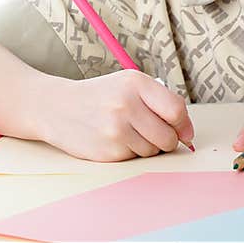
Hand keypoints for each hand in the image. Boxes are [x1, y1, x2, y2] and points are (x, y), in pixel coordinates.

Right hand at [39, 70, 194, 161]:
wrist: (56, 107)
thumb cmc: (101, 96)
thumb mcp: (129, 84)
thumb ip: (160, 101)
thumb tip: (187, 132)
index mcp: (136, 83)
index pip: (176, 110)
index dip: (184, 125)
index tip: (184, 131)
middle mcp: (126, 105)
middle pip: (168, 137)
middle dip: (167, 139)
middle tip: (152, 132)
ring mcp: (115, 130)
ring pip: (153, 151)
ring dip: (147, 146)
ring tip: (127, 131)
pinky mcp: (107, 152)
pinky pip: (135, 159)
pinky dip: (130, 153)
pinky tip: (114, 140)